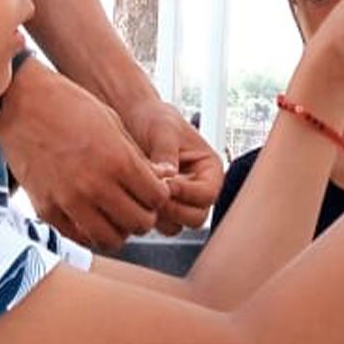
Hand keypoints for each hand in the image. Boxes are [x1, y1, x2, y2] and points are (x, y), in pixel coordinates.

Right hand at [0, 61, 170, 250]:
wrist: (20, 102)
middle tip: (137, 204)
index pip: (157, 199)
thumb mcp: (112, 123)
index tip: (152, 190)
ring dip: (119, 228)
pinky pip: (78, 236)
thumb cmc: (69, 105)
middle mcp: (95, 186)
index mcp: (117, 160)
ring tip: (114, 212)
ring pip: (111, 239)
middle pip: (139, 224)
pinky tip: (89, 213)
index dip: (160, 196)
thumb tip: (162, 180)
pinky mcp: (46, 209)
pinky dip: (89, 230)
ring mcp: (69, 201)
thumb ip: (136, 157)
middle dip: (144, 215)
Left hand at [123, 98, 223, 233]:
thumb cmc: (154, 118)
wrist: (133, 119)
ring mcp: (179, 201)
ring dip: (159, 215)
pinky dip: (147, 215)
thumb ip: (167, 153)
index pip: (208, 194)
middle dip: (173, 208)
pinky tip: (135, 196)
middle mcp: (198, 188)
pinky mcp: (161, 208)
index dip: (188, 192)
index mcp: (209, 169)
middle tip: (153, 192)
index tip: (167, 183)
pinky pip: (158, 224)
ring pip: (177, 225)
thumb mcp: (163, 129)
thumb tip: (168, 176)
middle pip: (196, 217)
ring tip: (143, 191)